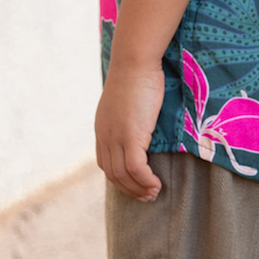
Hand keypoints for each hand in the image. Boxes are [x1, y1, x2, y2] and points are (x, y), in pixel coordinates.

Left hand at [95, 59, 164, 200]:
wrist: (135, 62)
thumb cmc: (138, 75)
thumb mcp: (128, 100)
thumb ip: (129, 115)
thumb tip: (142, 122)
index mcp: (102, 128)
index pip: (105, 163)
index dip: (119, 178)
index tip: (135, 184)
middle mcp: (105, 136)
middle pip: (112, 173)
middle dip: (130, 189)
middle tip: (147, 196)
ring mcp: (116, 137)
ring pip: (123, 175)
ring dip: (139, 188)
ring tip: (154, 193)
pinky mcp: (130, 136)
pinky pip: (136, 168)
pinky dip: (145, 180)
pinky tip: (156, 184)